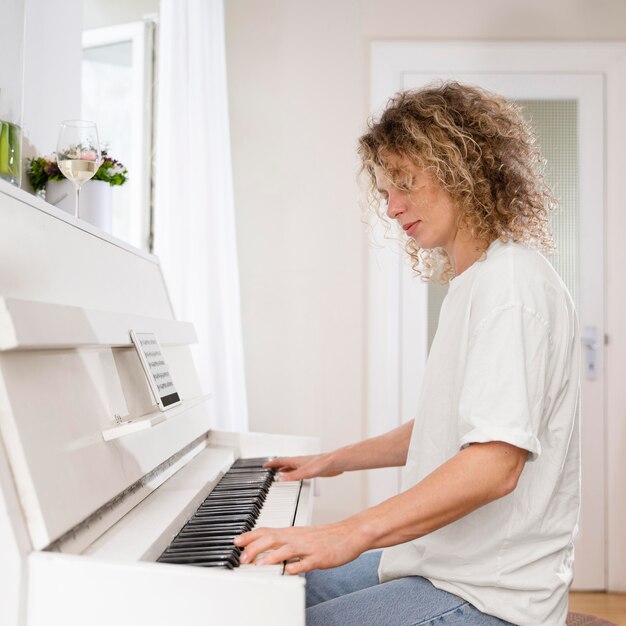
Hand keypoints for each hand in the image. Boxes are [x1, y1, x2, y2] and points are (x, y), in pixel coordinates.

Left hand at [234, 521, 364, 574]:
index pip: (267, 530)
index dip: (250, 535)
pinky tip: (288, 571)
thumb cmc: (326, 536)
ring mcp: (308, 547)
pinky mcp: (320, 557)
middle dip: (254, 547)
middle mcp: (297, 537)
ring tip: (258, 563)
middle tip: (241, 556)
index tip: (236, 541)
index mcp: (292, 532)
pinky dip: (296, 566)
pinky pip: (306, 562)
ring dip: (271, 556)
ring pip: (286, 549)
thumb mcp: (302, 537)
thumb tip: (266, 550)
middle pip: (272, 538)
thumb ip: (285, 543)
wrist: (350, 533)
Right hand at [264, 453, 342, 480]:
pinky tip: (296, 475)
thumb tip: (280, 479)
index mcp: (296, 461)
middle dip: (276, 466)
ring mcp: (305, 465)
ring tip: (279, 472)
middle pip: (285, 463)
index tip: (265, 465)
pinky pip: (299, 471)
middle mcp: (300, 462)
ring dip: (284, 469)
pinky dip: (294, 473)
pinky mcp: (312, 469)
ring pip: (292, 466)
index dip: (272, 464)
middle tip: (270, 469)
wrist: (334, 462)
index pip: (280, 461)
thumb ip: (292, 476)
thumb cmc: (322, 464)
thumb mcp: (304, 472)